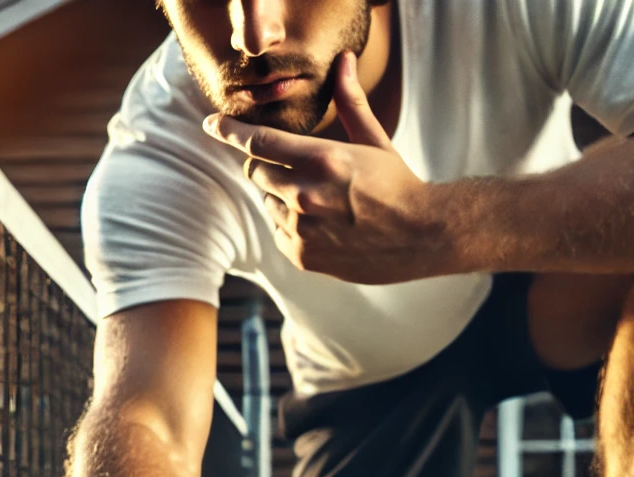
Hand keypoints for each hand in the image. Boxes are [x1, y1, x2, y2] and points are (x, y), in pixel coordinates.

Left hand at [204, 51, 450, 283]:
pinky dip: (290, 225)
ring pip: (268, 203)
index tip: (212, 125)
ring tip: (317, 200)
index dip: (230, 131)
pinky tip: (320, 224)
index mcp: (322, 159)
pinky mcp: (303, 256)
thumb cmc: (398, 185)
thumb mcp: (375, 140)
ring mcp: (302, 229)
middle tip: (292, 167)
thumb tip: (342, 62)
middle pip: (256, 172)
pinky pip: (278, 232)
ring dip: (280, 196)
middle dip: (265, 164)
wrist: (421, 237)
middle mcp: (306, 195)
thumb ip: (350, 103)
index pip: (258, 141)